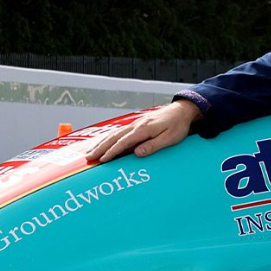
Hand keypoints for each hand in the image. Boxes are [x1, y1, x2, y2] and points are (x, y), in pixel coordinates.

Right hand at [87, 99, 201, 162]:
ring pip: (114, 134)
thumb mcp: (170, 138)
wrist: (181, 111)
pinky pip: (119, 132)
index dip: (112, 152)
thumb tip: (137, 153)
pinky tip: (104, 143)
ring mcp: (135, 124)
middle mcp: (136, 125)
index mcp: (143, 129)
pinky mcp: (137, 124)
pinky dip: (109, 138)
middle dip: (100, 148)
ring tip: (91, 152)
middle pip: (114, 137)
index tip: (102, 160)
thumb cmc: (178, 126)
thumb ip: (153, 146)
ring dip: (101, 143)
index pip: (123, 142)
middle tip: (88, 157)